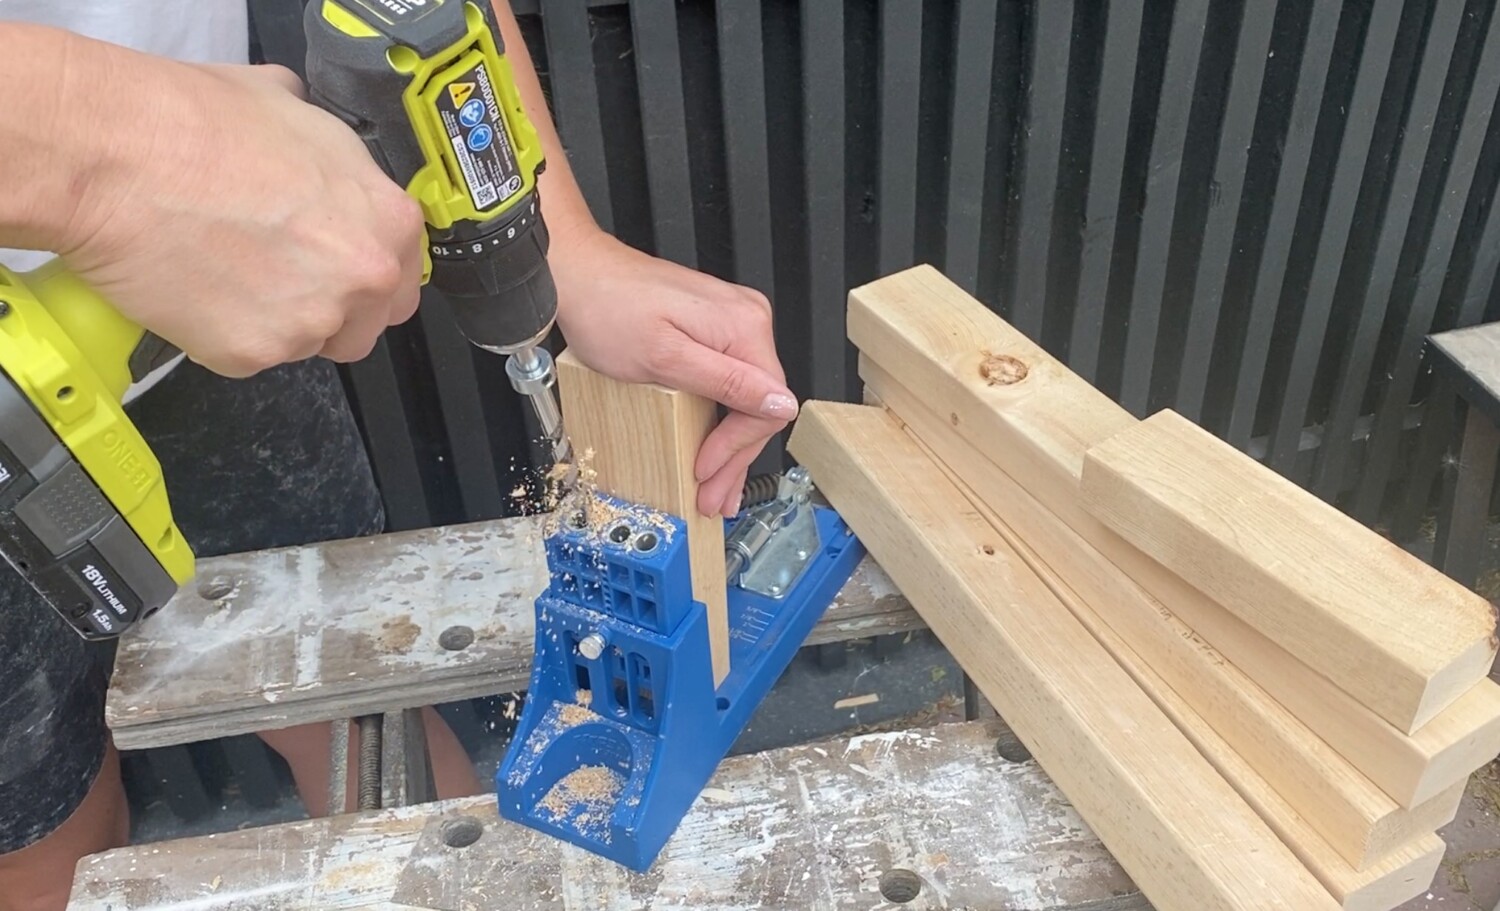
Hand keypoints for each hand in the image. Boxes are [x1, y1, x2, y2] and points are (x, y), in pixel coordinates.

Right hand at [54, 52, 423, 375]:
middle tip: (278, 277)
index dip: (364, 274)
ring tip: (224, 270)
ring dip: (275, 320)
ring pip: (305, 343)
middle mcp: (363, 278)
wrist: (118, 156)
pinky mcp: (252, 354)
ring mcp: (310, 322)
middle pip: (365, 324)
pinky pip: (245, 356)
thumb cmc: (196, 123)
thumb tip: (315, 145)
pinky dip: (221, 333)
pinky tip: (193, 287)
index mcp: (387, 220)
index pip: (402, 277)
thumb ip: (327, 149)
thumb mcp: (290, 106)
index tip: (334, 270)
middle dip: (331, 309)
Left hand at [551, 229, 797, 517]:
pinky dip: (718, 418)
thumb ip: (728, 383)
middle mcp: (747, 321)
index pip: (767, 404)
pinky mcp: (711, 329)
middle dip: (734, 456)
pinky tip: (712, 445)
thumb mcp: (666, 358)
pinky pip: (729, 382)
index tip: (707, 472)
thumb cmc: (608, 309)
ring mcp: (731, 323)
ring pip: (745, 398)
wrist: (578, 275)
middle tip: (713, 496)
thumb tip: (782, 405)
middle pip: (758, 405)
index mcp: (744, 327)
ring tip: (715, 485)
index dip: (737, 446)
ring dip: (729, 445)